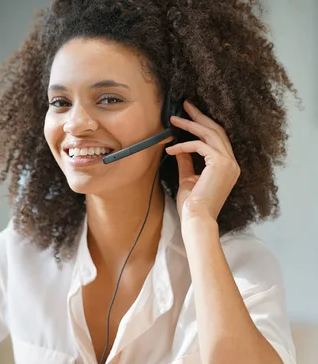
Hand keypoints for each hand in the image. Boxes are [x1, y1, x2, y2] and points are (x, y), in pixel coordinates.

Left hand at [165, 100, 240, 222]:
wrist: (197, 219)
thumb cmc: (193, 206)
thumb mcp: (188, 178)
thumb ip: (186, 162)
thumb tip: (179, 148)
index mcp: (228, 167)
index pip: (218, 139)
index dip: (204, 125)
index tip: (190, 115)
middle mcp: (232, 163)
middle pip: (216, 131)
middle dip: (199, 116)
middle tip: (185, 105)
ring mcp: (229, 163)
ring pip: (209, 134)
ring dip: (190, 124)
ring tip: (174, 119)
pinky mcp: (220, 164)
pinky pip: (200, 146)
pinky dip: (184, 145)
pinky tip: (170, 148)